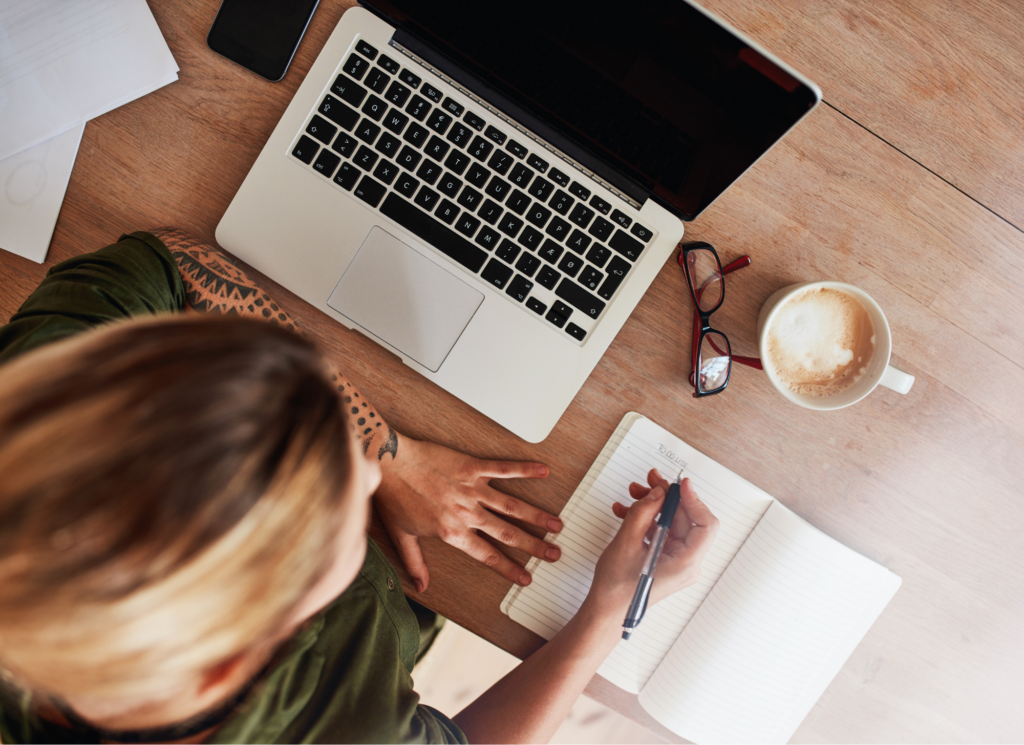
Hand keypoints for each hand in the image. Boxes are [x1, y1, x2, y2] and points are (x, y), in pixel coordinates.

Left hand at [373, 435, 562, 591]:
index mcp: (452, 533)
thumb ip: (415, 563)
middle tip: (554, 554)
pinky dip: (524, 470)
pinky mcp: (472, 467)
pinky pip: (503, 469)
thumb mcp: (402, 536)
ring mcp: (472, 489)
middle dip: (534, 546)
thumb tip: (422, 586)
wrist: (389, 463)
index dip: (510, 569)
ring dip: (536, 516)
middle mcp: (467, 514)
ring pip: (511, 506)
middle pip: (507, 533)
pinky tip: (543, 471)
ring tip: (556, 524)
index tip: (526, 578)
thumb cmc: (394, 497)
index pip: (487, 556)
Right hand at [586, 469, 718, 618]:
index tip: (680, 484)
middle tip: (650, 481)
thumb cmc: (617, 590)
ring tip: (633, 494)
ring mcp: (676, 562)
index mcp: (685, 564)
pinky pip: (661, 533)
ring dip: (652, 507)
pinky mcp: (664, 560)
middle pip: (686, 521)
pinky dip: (646, 521)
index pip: (705, 525)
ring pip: (671, 524)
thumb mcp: (627, 543)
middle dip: (666, 499)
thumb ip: (643, 513)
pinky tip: (626, 512)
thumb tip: (658, 493)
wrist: (605, 612)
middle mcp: (686, 564)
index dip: (694, 500)